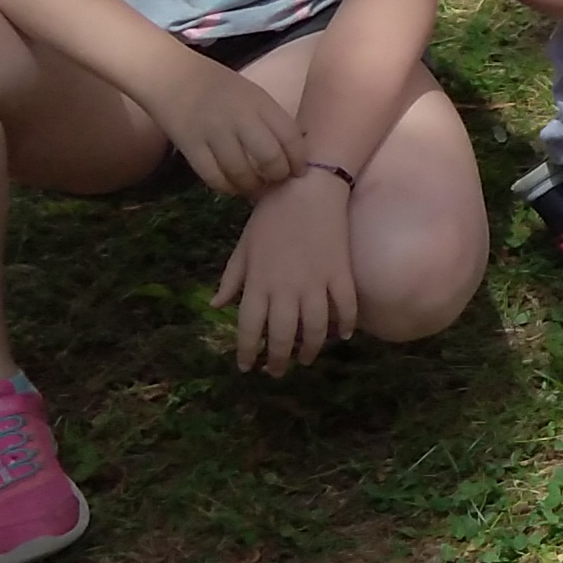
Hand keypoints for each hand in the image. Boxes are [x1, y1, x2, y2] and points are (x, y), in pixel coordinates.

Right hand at [148, 54, 302, 196]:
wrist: (169, 74)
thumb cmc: (216, 85)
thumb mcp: (252, 94)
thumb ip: (269, 120)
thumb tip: (290, 154)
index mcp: (260, 102)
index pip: (290, 136)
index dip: (299, 159)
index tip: (300, 171)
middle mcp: (240, 117)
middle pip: (270, 157)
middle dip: (278, 176)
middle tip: (277, 181)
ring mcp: (214, 132)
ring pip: (242, 172)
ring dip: (252, 186)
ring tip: (255, 188)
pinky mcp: (190, 146)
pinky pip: (213, 177)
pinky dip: (227, 187)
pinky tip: (232, 186)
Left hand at [218, 168, 360, 373]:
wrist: (306, 190)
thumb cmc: (269, 217)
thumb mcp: (243, 248)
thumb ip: (232, 279)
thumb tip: (217, 305)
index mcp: (258, 284)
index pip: (250, 329)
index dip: (247, 353)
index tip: (247, 367)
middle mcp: (286, 290)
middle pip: (282, 336)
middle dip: (278, 360)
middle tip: (276, 372)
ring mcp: (316, 283)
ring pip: (315, 329)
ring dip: (311, 350)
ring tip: (306, 359)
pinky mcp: (340, 274)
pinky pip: (345, 307)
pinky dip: (345, 324)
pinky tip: (342, 335)